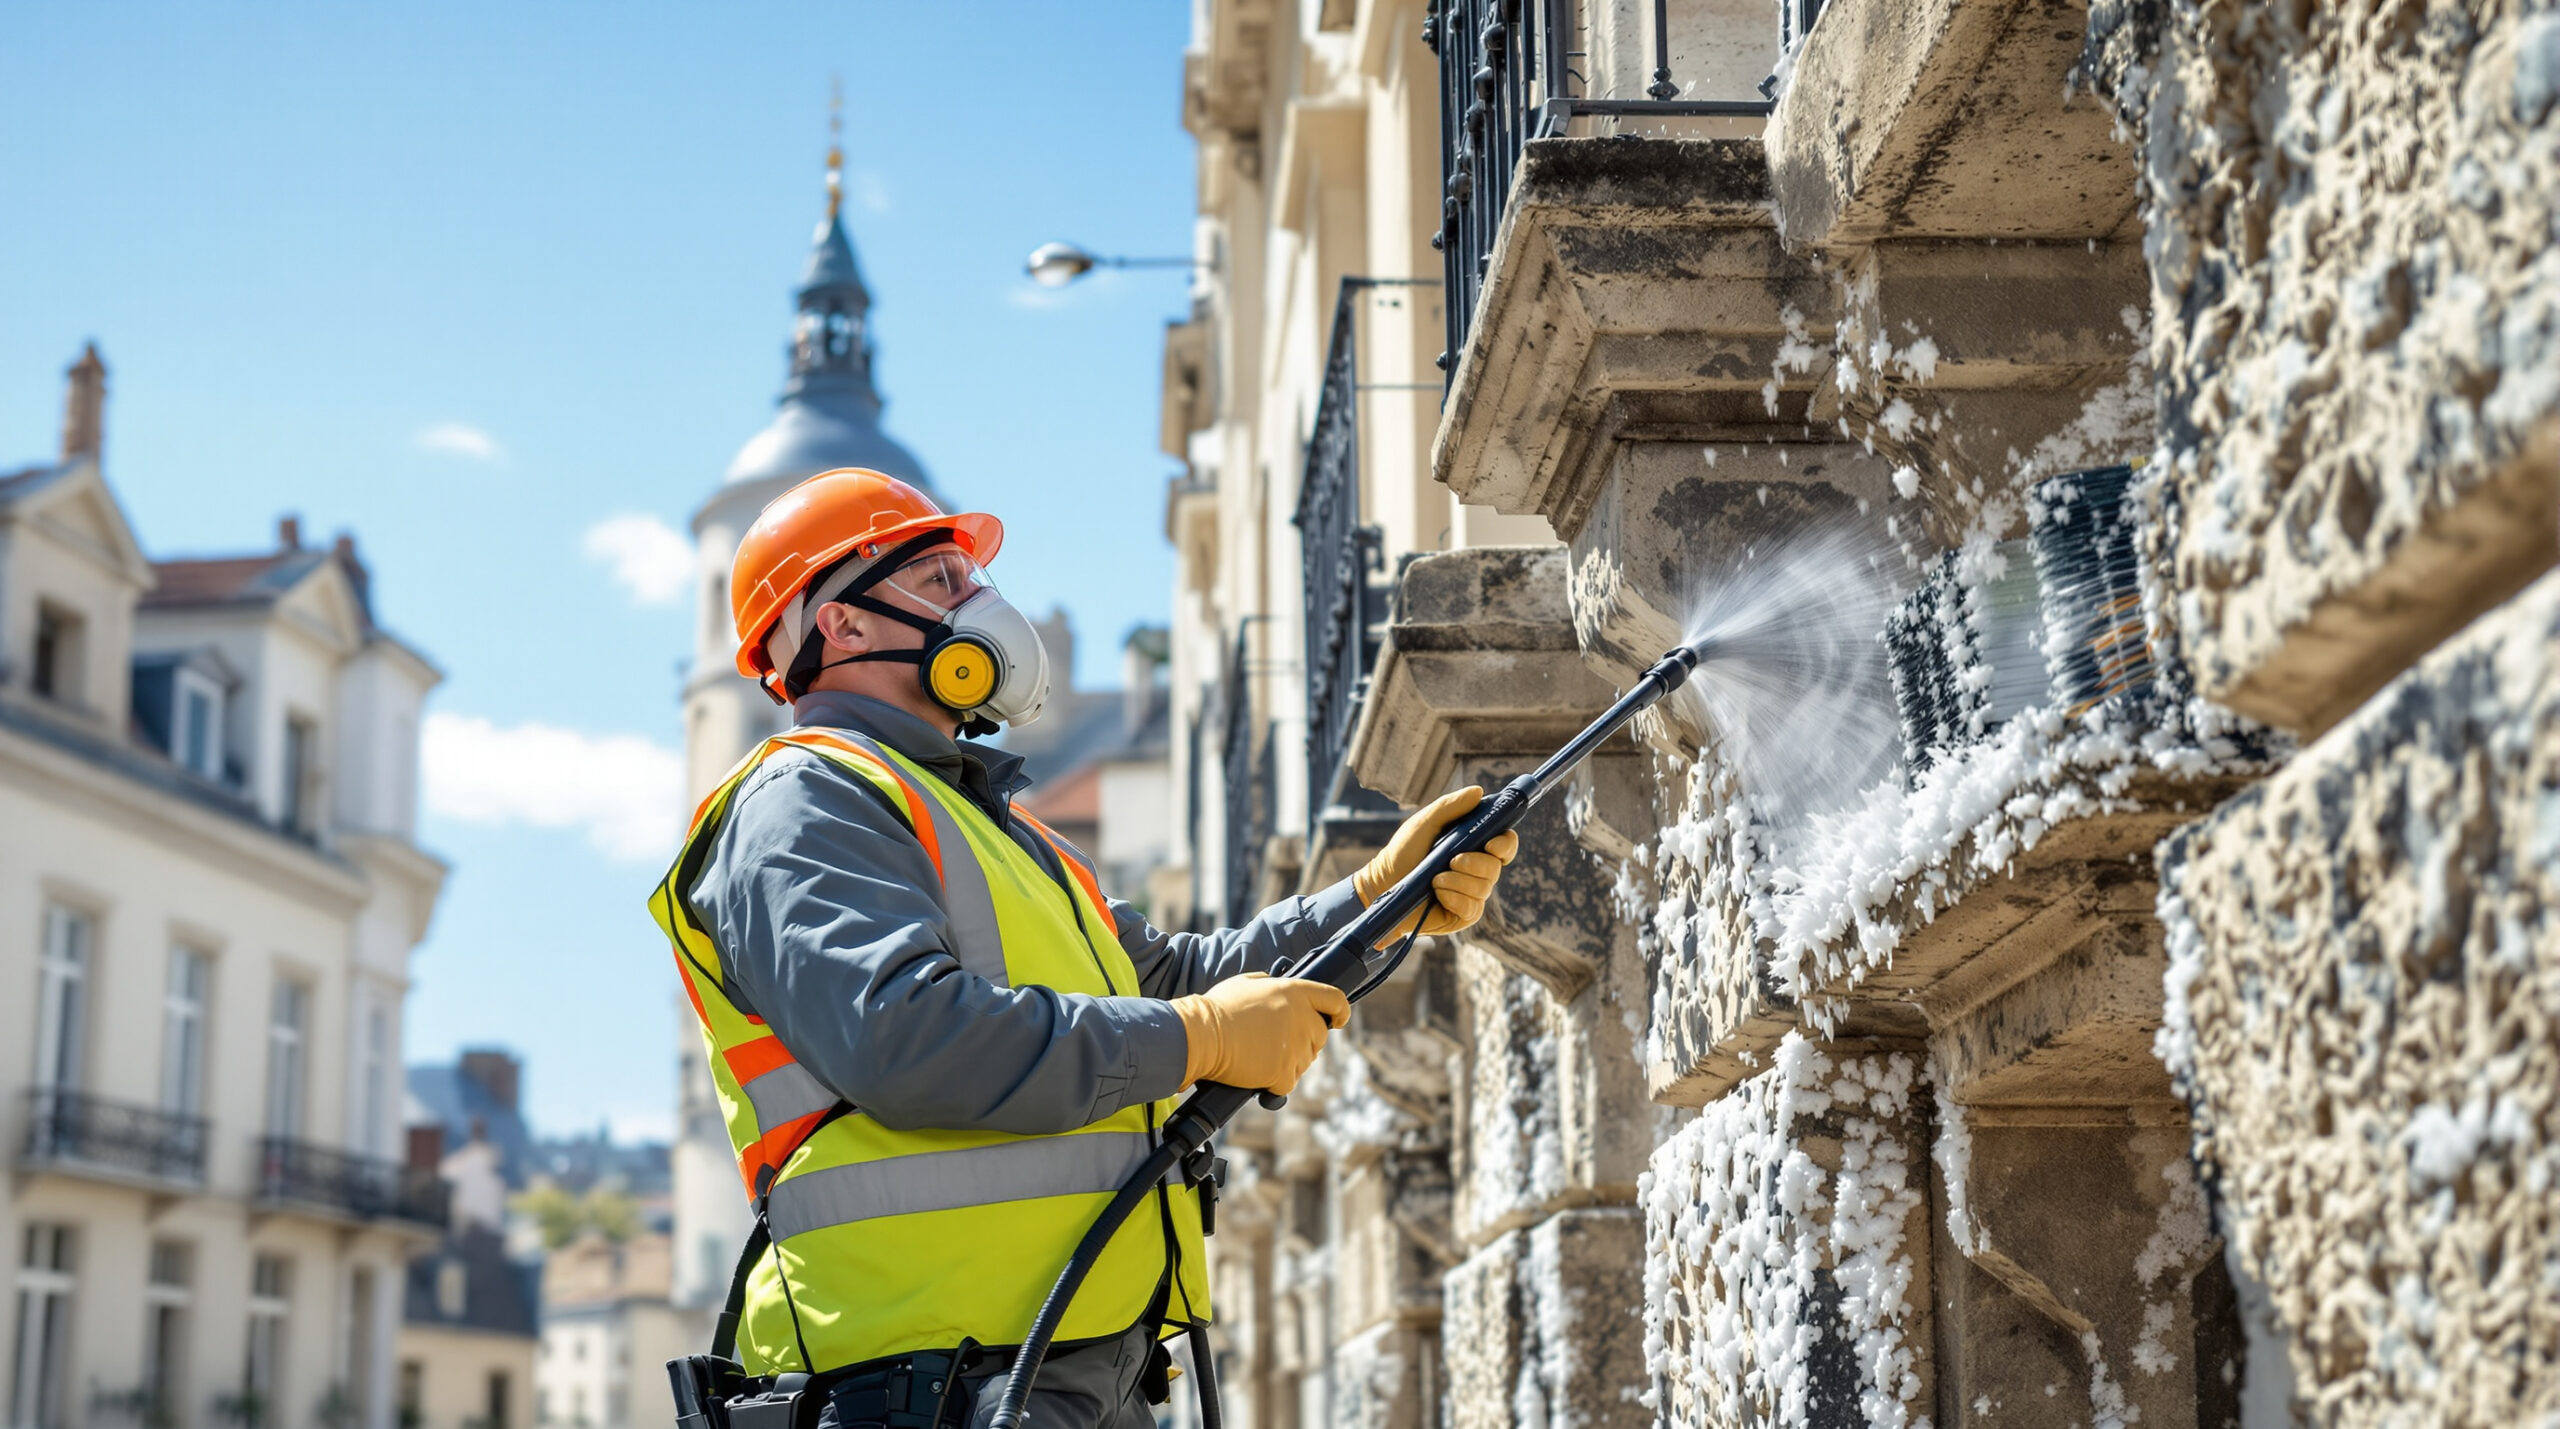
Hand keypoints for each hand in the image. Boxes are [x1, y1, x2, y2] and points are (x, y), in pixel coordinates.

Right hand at [1170, 972, 1349, 1094]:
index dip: (1340, 1011)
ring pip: (1304, 1063)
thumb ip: (1269, 983)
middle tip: (1280, 1044)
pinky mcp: (1283, 1072)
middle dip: (1305, 1042)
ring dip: (1288, 1063)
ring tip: (1261, 1057)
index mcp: (1296, 991)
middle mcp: (1302, 1017)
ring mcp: (1295, 1046)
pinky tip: (1258, 1074)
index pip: (1335, 1000)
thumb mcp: (1246, 982)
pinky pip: (1288, 1083)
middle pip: (1321, 1036)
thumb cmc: (1218, 1008)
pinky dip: (1274, 1083)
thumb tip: (1274, 985)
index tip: (1338, 1020)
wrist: (1201, 1036)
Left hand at [1353, 785, 1521, 941]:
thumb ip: (1450, 806)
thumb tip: (1478, 791)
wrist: (1383, 884)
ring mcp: (1471, 894)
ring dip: (1457, 881)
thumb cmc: (1403, 852)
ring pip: (1483, 888)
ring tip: (1434, 879)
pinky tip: (1438, 895)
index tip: (1491, 844)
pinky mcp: (1462, 915)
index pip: (1505, 844)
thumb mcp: (1425, 823)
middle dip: (1474, 863)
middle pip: (1495, 867)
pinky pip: (1472, 908)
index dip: (1505, 844)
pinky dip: (1454, 898)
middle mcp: (1477, 870)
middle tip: (1451, 860)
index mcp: (1473, 846)